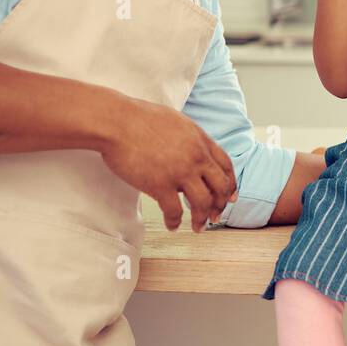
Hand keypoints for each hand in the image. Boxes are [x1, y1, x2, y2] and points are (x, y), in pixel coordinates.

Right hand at [99, 97, 237, 230]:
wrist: (116, 121)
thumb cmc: (138, 118)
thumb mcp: (176, 121)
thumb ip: (189, 138)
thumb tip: (192, 150)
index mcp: (200, 139)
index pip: (226, 165)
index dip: (230, 184)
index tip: (230, 197)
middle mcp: (196, 156)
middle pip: (220, 186)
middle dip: (221, 205)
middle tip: (216, 216)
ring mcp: (180, 172)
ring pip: (203, 203)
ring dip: (202, 219)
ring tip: (198, 227)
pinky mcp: (160, 185)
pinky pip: (175, 211)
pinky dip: (175, 222)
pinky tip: (172, 226)